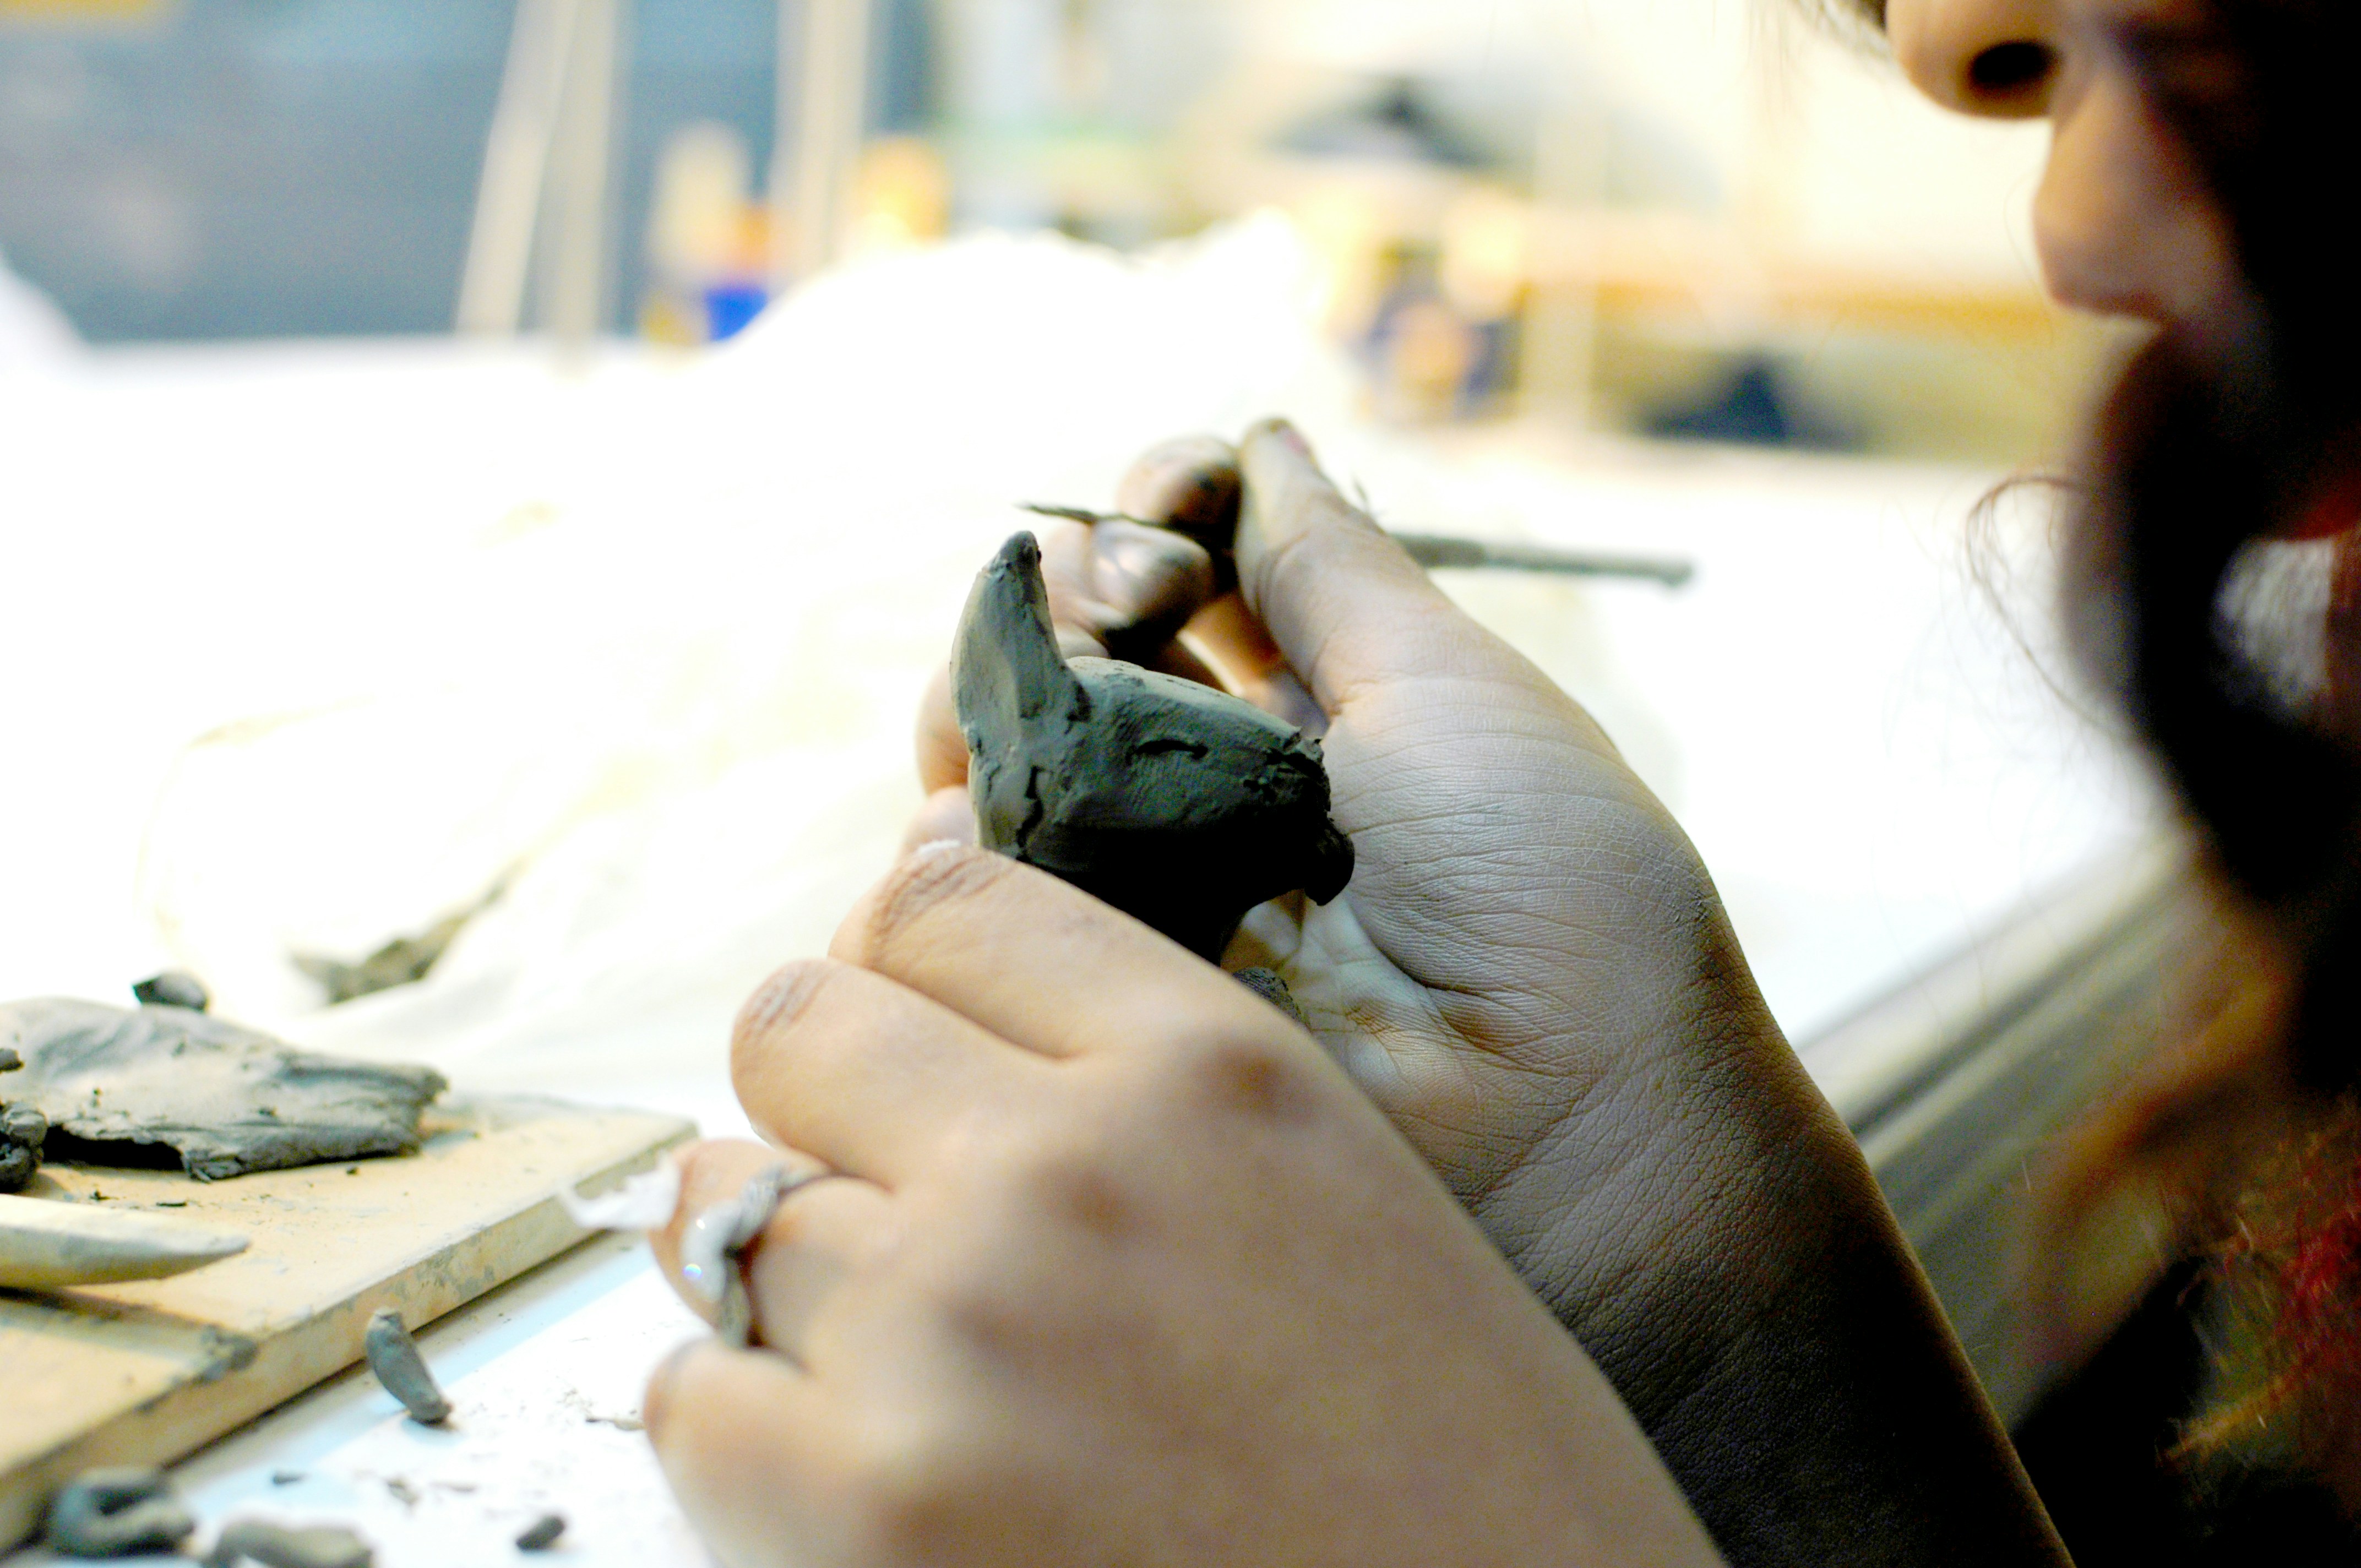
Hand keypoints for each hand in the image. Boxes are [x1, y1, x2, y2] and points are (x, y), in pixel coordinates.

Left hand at [643, 848, 1724, 1567]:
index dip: (900, 958)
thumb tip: (949, 1022)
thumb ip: (1162, 1093)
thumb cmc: (1462, 1480)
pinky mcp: (863, 1512)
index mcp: (1213, 1067)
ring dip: (786, 1266)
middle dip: (819, 1098)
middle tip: (882, 1191)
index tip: (912, 1028)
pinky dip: (746, 1424)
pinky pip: (696, 1396)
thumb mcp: (1347, 1201)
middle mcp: (1063, 1166)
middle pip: (797, 1025)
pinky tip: (850, 1466)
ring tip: (891, 1352)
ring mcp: (950, 1333)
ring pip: (731, 1210)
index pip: (942, 899)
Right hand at [913, 423, 2067, 1565]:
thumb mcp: (1446, 691)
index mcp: (1319, 703)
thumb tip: (1265, 438)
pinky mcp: (1090, 991)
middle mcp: (1218, 782)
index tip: (1181, 513)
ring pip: (997, 749)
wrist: (1557, 1126)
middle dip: (1075, 586)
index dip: (1159, 510)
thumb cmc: (1547, 892)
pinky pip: (963, 894)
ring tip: (1067, 706)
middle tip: (1139, 603)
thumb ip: (1328, 568)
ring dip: (1002, 689)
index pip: (1186, 562)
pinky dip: (952, 835)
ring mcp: (1147, 886)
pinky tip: (986, 818)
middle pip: (1071, 639)